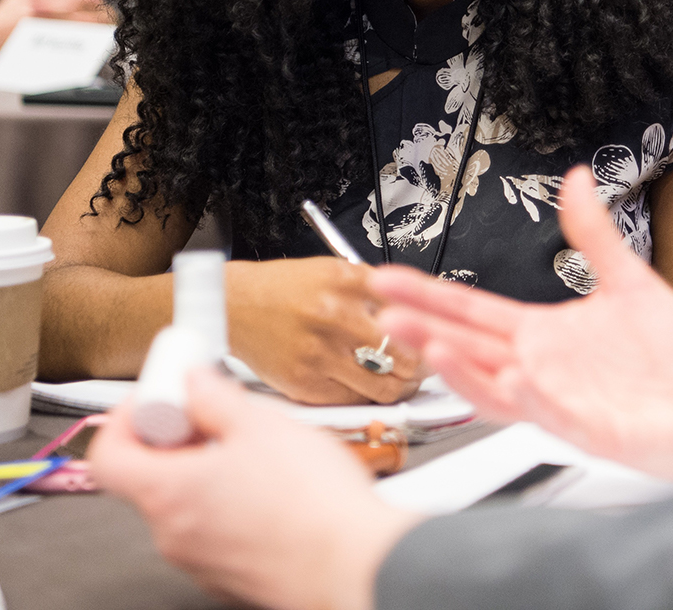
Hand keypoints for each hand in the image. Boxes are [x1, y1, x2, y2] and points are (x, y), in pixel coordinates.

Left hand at [92, 367, 418, 609]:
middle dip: (182, 438)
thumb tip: (193, 382)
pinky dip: (237, 503)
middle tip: (218, 415)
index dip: (126, 417)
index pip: (107, 454)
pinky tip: (279, 488)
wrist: (358, 565)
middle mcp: (173, 535)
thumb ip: (215, 397)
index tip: (160, 397)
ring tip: (263, 451)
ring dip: (214, 471)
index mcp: (167, 493)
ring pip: (190, 503)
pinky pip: (220, 530)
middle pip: (152, 477)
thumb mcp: (263, 424)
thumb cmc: (312, 505)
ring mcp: (202, 561)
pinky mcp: (234, 576)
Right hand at [227, 258, 423, 405]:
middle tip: (426, 368)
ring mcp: (319, 354)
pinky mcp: (305, 385)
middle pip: (403, 356)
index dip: (431, 332)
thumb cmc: (285, 289)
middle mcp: (335, 317)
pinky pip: (353, 401)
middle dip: (422, 367)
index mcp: (348, 282)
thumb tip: (422, 309)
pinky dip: (366, 397)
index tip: (437, 340)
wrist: (235, 307)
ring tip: (402, 382)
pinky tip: (368, 387)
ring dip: (400, 388)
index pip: (410, 313)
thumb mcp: (336, 271)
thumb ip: (376, 290)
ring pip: (383, 387)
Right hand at [375, 167, 672, 489]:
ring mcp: (562, 402)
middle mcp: (544, 369)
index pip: (472, 311)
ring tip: (426, 343)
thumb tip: (575, 180)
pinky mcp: (591, 428)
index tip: (386, 277)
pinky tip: (513, 375)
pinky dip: (528, 395)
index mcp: (546, 335)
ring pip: (493, 387)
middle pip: (467, 347)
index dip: (428, 294)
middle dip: (422, 329)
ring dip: (459, 368)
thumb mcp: (633, 281)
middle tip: (382, 309)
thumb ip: (594, 235)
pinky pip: (549, 413)